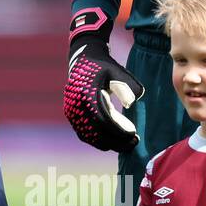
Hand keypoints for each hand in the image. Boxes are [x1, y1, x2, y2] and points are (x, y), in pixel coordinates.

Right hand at [63, 9, 144, 152]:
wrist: (82, 60)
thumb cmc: (103, 66)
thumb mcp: (118, 71)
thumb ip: (128, 86)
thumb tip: (131, 103)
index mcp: (87, 96)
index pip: (103, 121)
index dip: (118, 131)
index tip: (133, 135)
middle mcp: (77, 107)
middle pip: (96, 133)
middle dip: (116, 141)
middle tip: (133, 144)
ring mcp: (72, 113)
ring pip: (89, 136)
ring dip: (107, 144)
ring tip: (125, 145)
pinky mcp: (72, 116)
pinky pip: (84, 134)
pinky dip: (97, 140)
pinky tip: (111, 141)